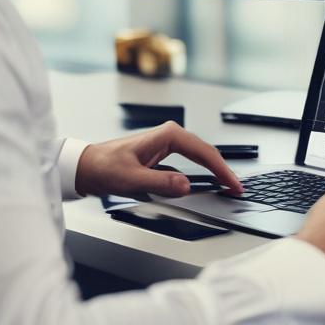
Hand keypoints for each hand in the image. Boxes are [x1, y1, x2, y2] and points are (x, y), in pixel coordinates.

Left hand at [75, 121, 244, 197]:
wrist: (87, 166)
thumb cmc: (104, 167)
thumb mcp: (132, 179)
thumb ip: (161, 183)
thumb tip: (186, 185)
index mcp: (167, 135)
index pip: (204, 153)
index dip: (222, 170)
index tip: (233, 185)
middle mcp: (169, 136)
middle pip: (206, 153)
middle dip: (223, 170)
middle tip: (237, 188)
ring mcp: (167, 145)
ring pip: (199, 158)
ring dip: (213, 171)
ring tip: (228, 186)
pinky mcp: (163, 156)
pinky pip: (188, 164)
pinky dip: (200, 174)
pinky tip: (206, 184)